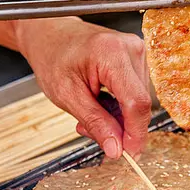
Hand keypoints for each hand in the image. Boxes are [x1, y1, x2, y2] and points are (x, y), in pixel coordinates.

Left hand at [16, 17, 151, 158]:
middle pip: (139, 104)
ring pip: (138, 102)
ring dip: (117, 117)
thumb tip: (116, 149)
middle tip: (89, 130)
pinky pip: (135, 94)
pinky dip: (119, 106)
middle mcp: (131, 49)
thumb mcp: (67, 96)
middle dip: (120, 127)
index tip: (129, 154)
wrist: (50, 34)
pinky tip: (100, 102)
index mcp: (112, 53)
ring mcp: (138, 52)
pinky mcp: (138, 58)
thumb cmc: (53, 57)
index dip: (135, 133)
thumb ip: (95, 123)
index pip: (136, 102)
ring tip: (89, 111)